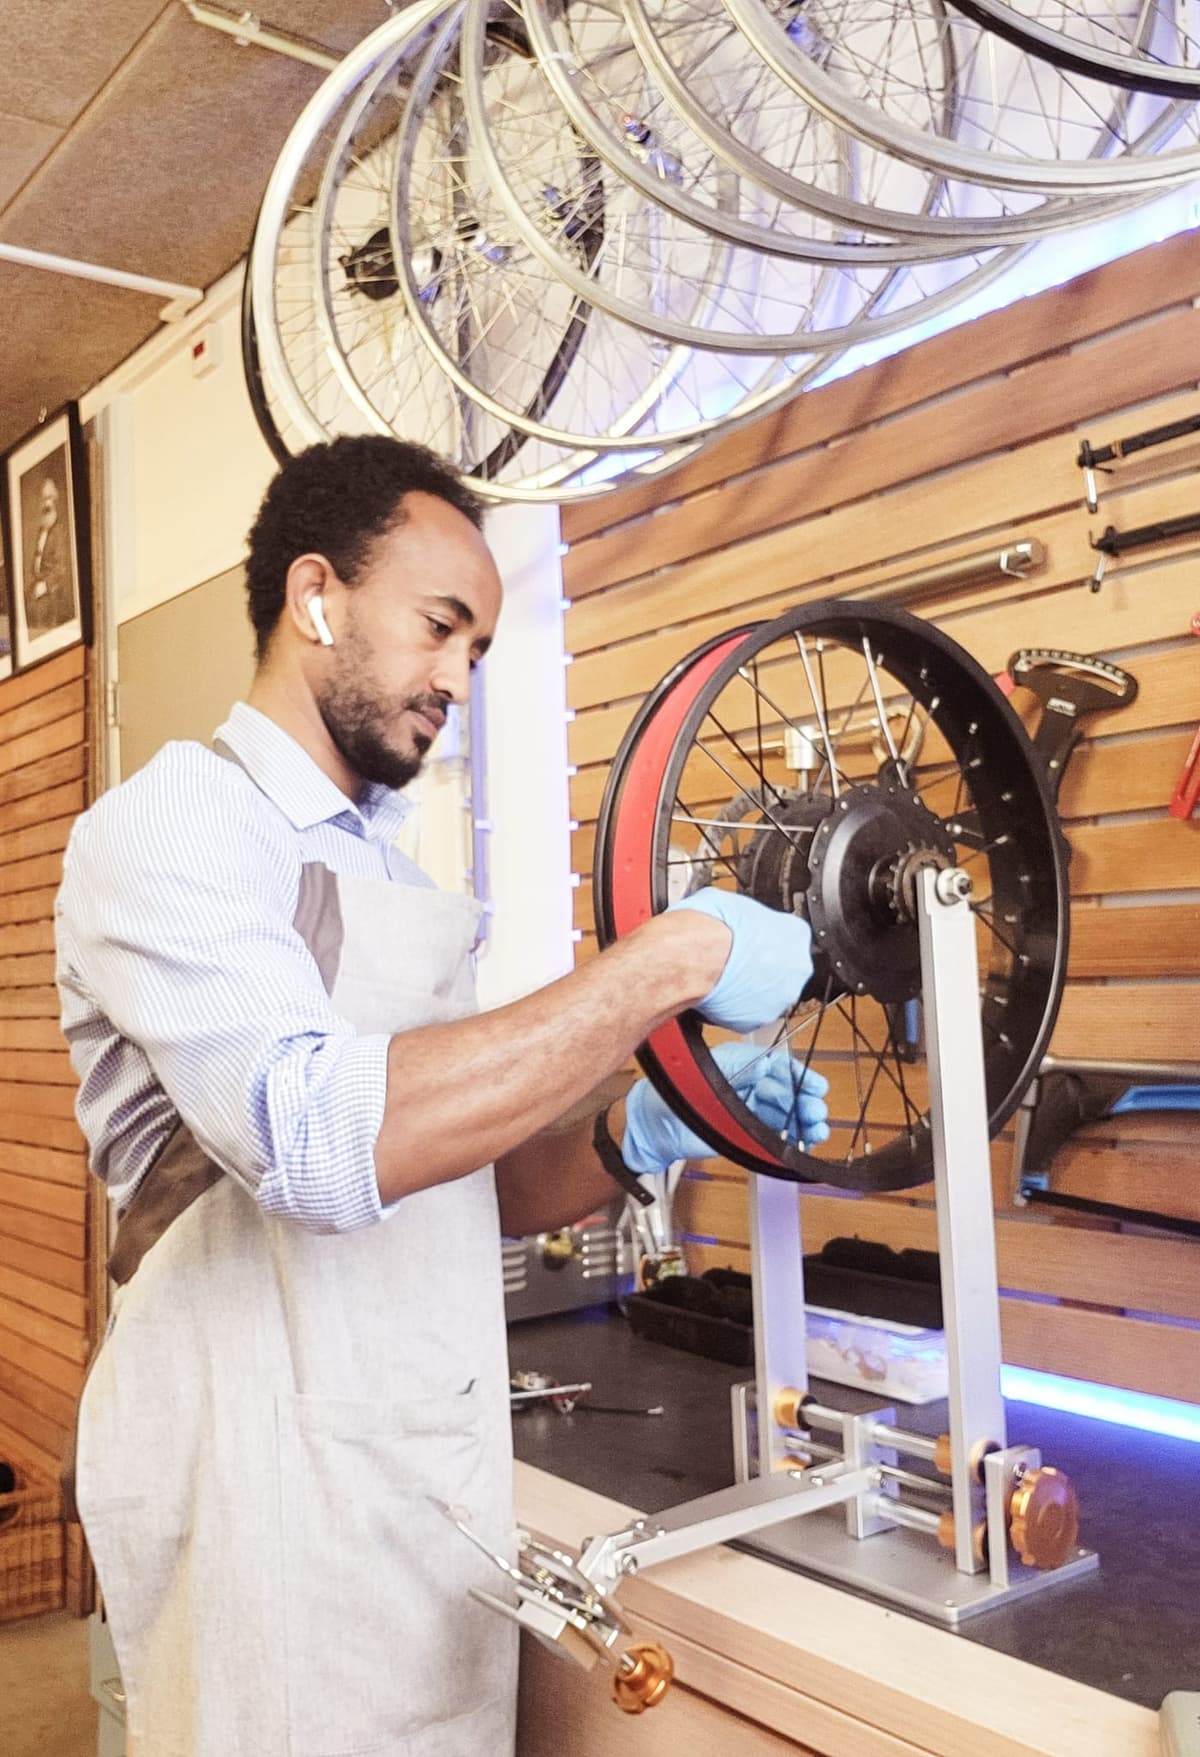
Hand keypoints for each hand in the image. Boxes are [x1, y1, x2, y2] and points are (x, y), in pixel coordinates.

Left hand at [622, 1041, 829, 1174]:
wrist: (654, 1127)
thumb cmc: (673, 1093)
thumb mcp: (710, 1074)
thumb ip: (742, 1070)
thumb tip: (769, 1065)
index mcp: (741, 1066)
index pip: (778, 1068)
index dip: (799, 1077)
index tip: (816, 1086)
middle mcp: (747, 1086)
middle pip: (785, 1093)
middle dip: (805, 1102)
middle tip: (817, 1112)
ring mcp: (746, 1111)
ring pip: (783, 1115)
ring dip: (803, 1122)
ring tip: (816, 1130)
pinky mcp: (743, 1134)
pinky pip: (773, 1135)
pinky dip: (791, 1138)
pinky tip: (804, 1140)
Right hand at [667, 887, 813, 1031]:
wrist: (696, 957)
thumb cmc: (713, 928)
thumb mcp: (734, 903)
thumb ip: (748, 919)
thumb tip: (736, 918)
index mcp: (796, 933)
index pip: (790, 938)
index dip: (767, 941)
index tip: (752, 943)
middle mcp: (797, 968)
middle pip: (784, 970)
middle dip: (763, 969)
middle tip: (737, 962)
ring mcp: (780, 997)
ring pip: (768, 995)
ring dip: (751, 990)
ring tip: (724, 978)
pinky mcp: (759, 1019)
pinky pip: (749, 1014)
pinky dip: (735, 1008)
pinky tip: (718, 994)